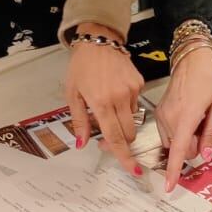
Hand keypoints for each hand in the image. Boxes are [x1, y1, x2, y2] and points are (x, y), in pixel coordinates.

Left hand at [65, 27, 144, 176]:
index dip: (124, 156)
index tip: (133, 170)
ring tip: (107, 106)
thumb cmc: (80, 68)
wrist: (98, 41)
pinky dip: (126, 107)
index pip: (115, 137)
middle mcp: (119, 98)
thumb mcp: (72, 94)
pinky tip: (115, 93)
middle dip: (120, 141)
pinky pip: (135, 105)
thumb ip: (79, 121)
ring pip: (132, 120)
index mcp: (101, 103)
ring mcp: (132, 90)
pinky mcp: (139, 83)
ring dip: (121, 122)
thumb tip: (82, 144)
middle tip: (104, 137)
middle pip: (128, 133)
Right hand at [156, 46, 211, 192]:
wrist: (191, 62)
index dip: (173, 171)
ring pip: (174, 144)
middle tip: (203, 127)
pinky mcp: (158, 114)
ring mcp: (161, 117)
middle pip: (181, 150)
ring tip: (195, 119)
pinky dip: (178, 133)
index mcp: (187, 117)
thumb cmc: (208, 82)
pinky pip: (168, 135)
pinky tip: (186, 118)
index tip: (169, 187)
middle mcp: (170, 119)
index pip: (178, 150)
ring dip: (185, 139)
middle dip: (193, 146)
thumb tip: (205, 156)